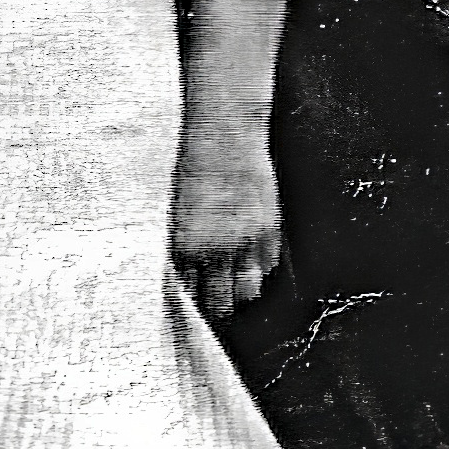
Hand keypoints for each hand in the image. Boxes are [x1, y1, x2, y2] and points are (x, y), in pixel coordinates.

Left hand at [172, 111, 283, 320]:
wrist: (225, 135)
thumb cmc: (194, 168)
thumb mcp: (180, 211)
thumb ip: (188, 245)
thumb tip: (191, 276)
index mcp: (184, 245)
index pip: (190, 293)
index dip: (193, 306)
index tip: (195, 313)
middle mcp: (215, 249)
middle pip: (219, 300)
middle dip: (218, 309)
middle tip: (219, 313)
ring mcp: (245, 242)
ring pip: (246, 290)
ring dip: (242, 296)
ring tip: (238, 297)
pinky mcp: (268, 230)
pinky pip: (266, 266)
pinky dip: (261, 271)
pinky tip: (255, 268)